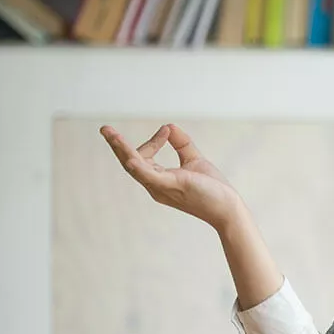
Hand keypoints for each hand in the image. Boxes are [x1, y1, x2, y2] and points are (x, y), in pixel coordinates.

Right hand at [100, 123, 243, 230]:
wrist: (228, 208)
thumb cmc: (212, 189)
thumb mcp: (194, 161)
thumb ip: (182, 144)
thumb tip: (168, 125)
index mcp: (159, 179)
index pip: (144, 157)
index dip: (153, 141)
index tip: (167, 130)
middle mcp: (155, 185)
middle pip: (130, 163)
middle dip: (117, 145)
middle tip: (104, 129)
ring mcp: (161, 187)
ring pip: (135, 167)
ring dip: (122, 150)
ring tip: (110, 134)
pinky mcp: (172, 187)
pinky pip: (150, 177)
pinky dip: (139, 167)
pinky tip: (130, 158)